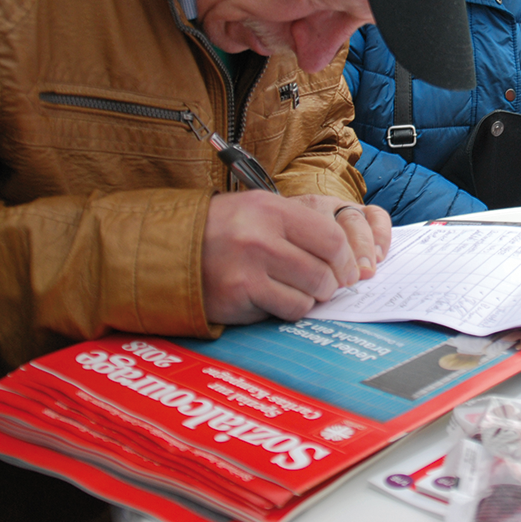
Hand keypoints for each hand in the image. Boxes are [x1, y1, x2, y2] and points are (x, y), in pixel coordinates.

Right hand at [201, 193, 391, 324]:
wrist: (171, 247)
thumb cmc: (225, 229)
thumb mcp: (261, 210)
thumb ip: (302, 228)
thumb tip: (349, 260)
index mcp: (272, 210)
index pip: (331, 238)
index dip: (346, 260)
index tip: (348, 272)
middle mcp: (261, 237)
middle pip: (324, 272)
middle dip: (330, 285)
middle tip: (323, 286)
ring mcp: (248, 268)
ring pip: (307, 296)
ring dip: (307, 299)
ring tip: (293, 290)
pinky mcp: (238, 296)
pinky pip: (284, 311)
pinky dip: (284, 309)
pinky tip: (270, 298)